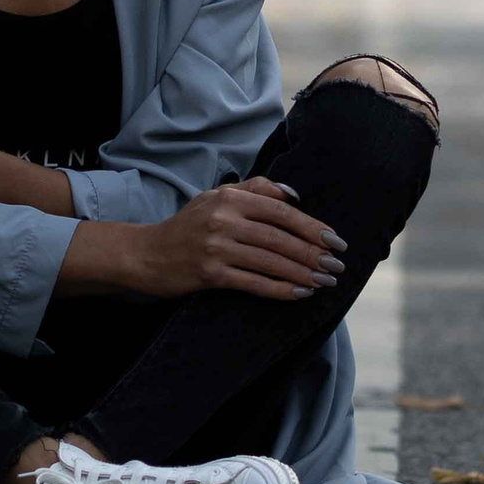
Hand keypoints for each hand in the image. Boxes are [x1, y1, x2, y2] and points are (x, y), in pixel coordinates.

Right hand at [128, 176, 346, 301]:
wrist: (145, 254)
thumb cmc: (186, 226)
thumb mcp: (215, 197)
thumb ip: (254, 190)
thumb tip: (294, 195)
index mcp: (230, 197)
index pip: (281, 211)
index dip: (312, 226)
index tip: (335, 240)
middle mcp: (223, 219)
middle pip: (280, 238)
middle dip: (313, 253)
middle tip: (337, 266)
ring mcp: (216, 247)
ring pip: (270, 261)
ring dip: (303, 273)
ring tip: (326, 281)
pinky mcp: (209, 274)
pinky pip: (253, 282)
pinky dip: (280, 289)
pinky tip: (300, 293)